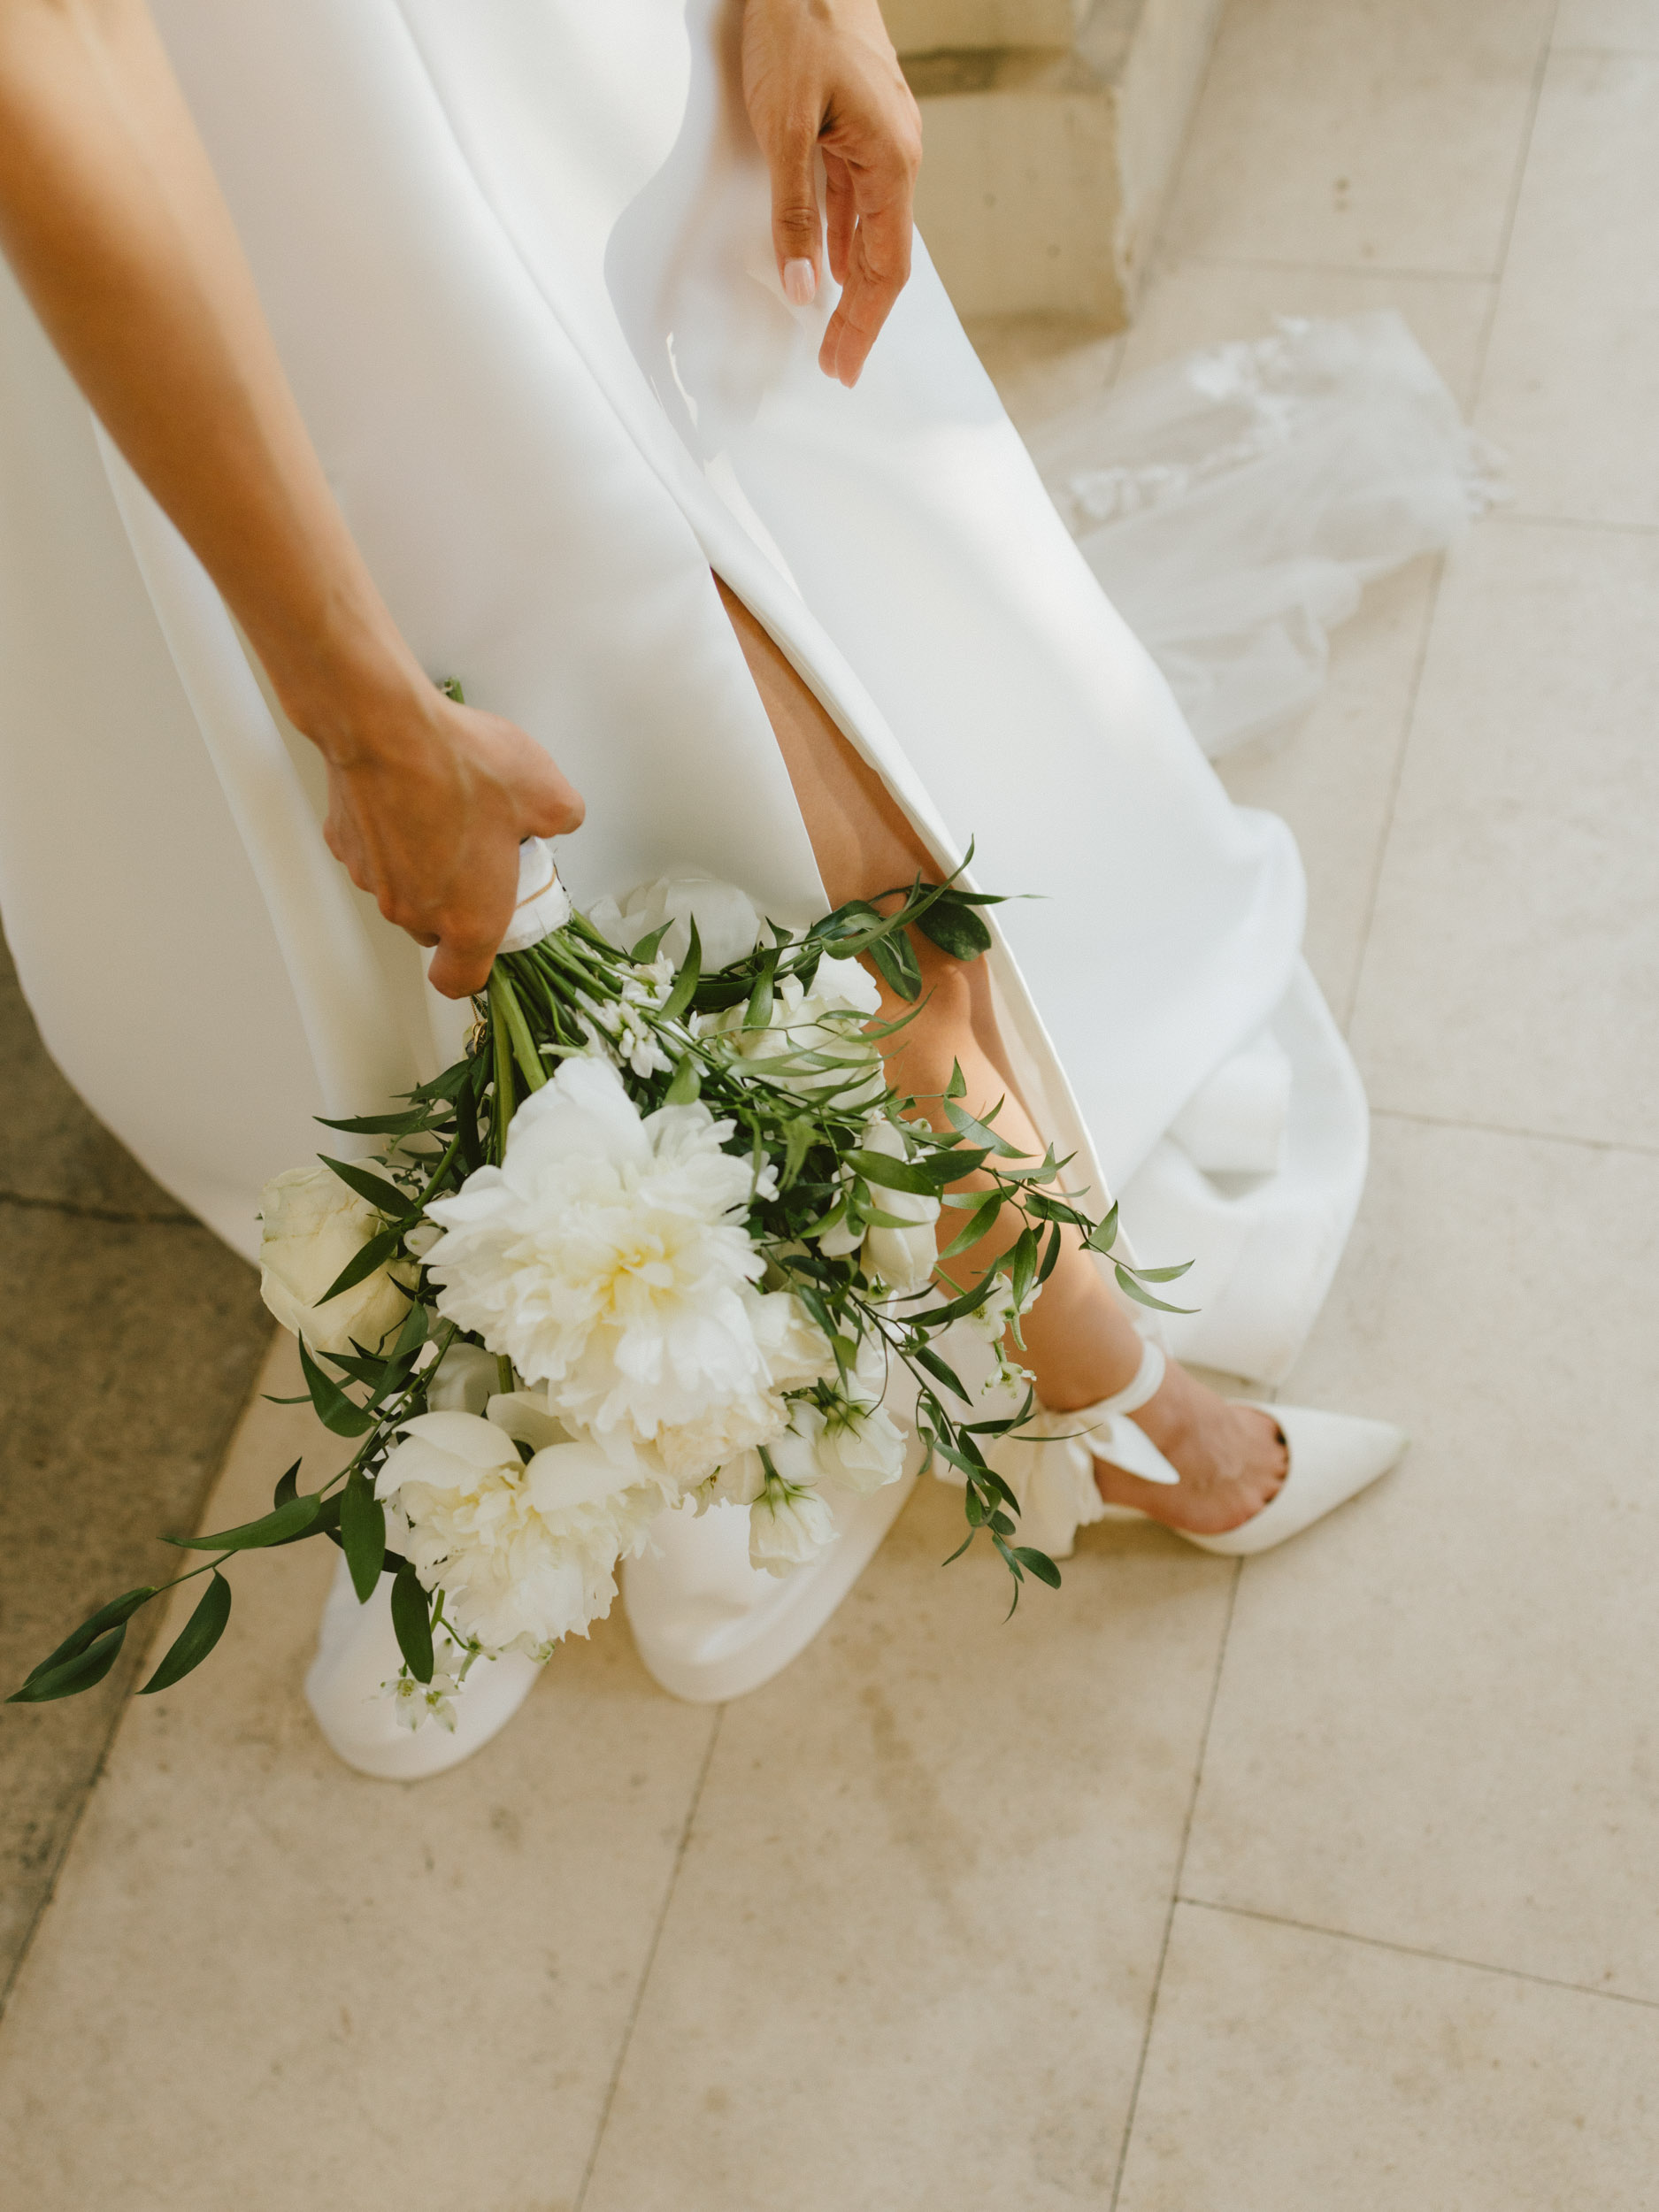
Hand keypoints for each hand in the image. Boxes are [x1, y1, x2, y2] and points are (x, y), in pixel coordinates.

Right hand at [317, 683, 584, 999]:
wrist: (386, 727)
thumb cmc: (465, 769)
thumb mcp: (547, 793)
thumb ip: (564, 818)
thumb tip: (562, 817)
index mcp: (469, 920)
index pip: (460, 980)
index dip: (472, 967)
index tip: (487, 940)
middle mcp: (415, 911)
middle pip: (433, 929)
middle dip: (455, 902)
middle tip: (479, 855)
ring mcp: (373, 881)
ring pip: (402, 890)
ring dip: (422, 866)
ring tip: (446, 812)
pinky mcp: (344, 845)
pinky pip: (374, 854)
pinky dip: (390, 836)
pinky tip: (410, 795)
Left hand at [740, 0, 921, 386]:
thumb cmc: (798, 26)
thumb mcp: (784, 125)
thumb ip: (792, 210)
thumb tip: (802, 288)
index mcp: (890, 162)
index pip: (884, 268)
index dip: (864, 324)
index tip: (843, 366)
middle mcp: (895, 157)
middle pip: (882, 258)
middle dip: (860, 318)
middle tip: (836, 367)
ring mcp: (880, 141)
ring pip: (870, 231)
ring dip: (851, 285)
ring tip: (831, 331)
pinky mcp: (860, 126)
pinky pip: (856, 200)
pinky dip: (841, 241)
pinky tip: (826, 263)